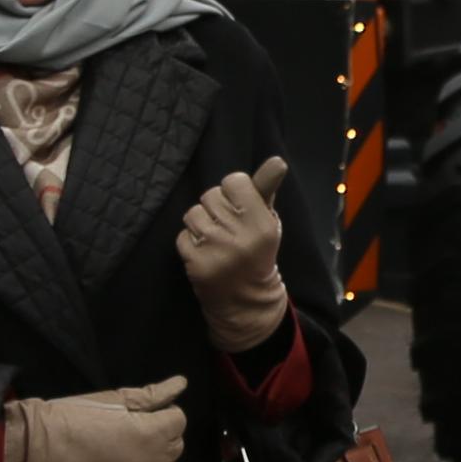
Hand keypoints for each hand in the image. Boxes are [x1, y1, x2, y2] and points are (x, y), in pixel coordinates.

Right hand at [8, 379, 196, 461]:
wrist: (45, 449)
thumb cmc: (77, 417)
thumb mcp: (116, 398)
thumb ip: (154, 394)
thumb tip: (181, 383)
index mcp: (155, 432)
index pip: (179, 419)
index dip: (162, 412)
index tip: (140, 412)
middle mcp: (156, 461)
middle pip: (176, 444)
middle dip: (162, 433)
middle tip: (133, 427)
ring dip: (156, 457)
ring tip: (129, 447)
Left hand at [178, 157, 291, 349]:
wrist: (245, 300)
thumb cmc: (257, 252)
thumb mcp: (267, 222)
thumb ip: (266, 189)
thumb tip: (277, 161)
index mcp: (261, 224)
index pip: (234, 181)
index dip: (234, 192)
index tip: (240, 208)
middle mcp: (240, 236)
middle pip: (211, 195)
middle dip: (216, 208)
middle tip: (227, 227)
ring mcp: (216, 250)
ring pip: (193, 213)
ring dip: (201, 224)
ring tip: (214, 239)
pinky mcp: (196, 263)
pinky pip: (183, 235)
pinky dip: (190, 243)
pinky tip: (205, 253)